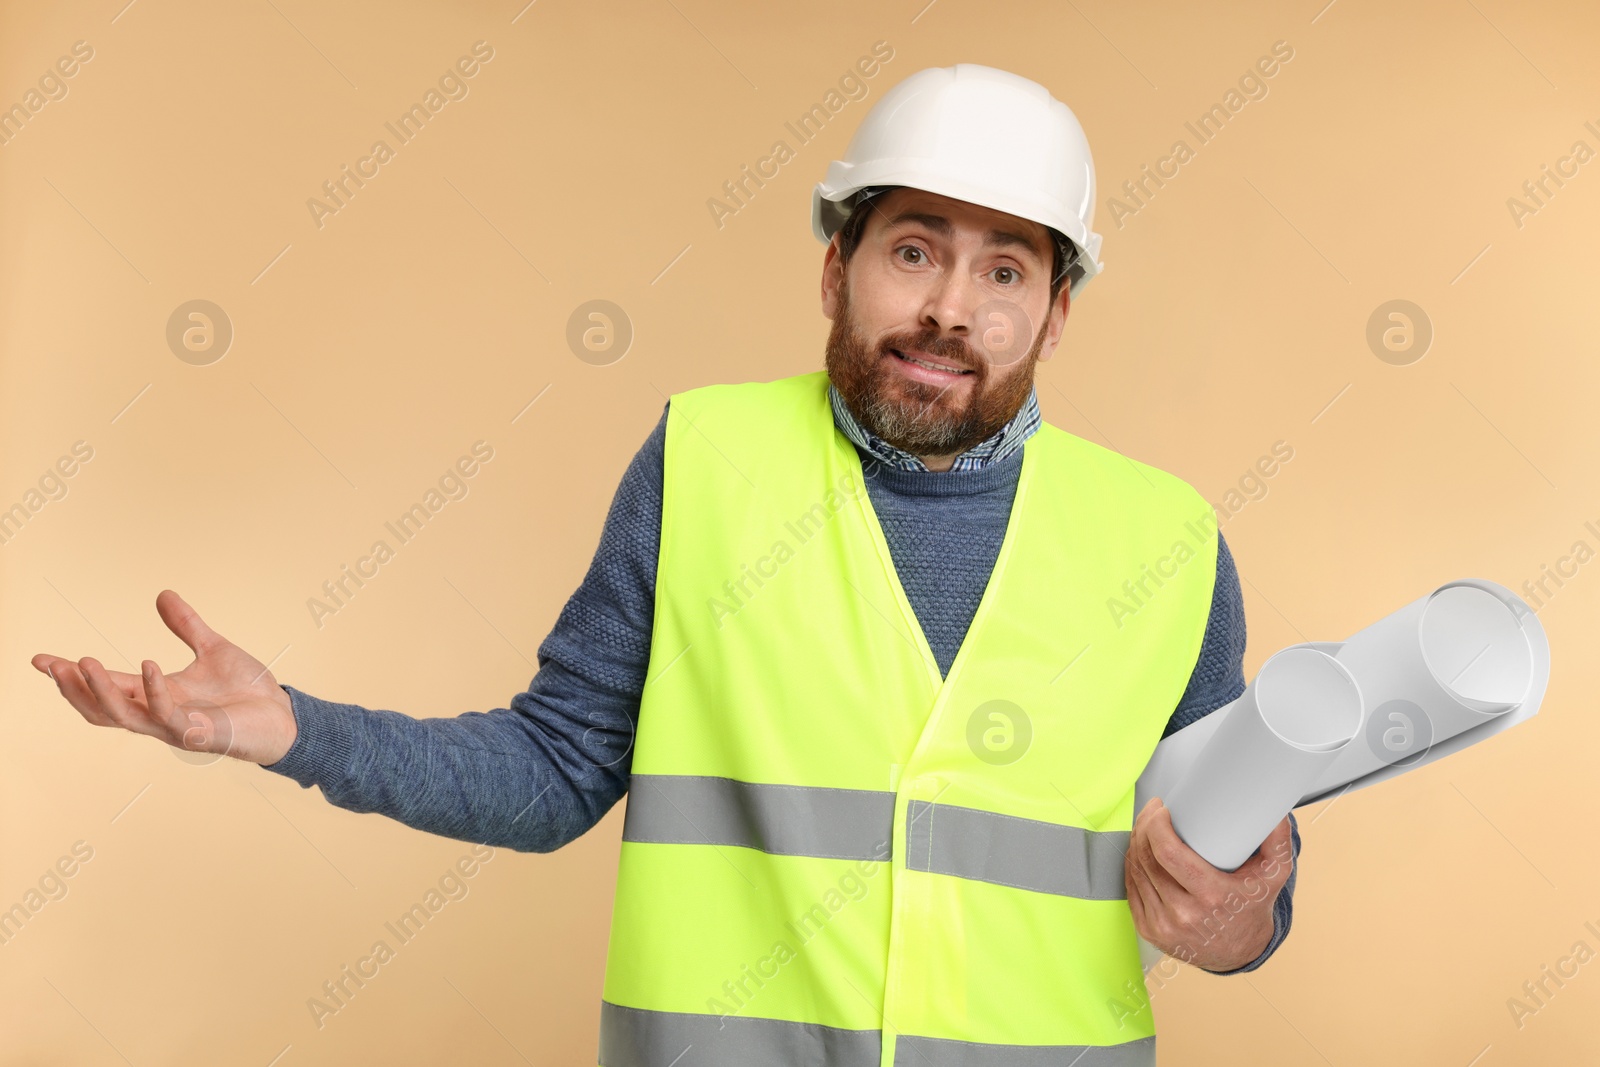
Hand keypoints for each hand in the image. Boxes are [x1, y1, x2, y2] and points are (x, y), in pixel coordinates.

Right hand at [32, 589, 298, 765]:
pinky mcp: (199, 735)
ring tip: (83, 664)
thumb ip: (186, 625)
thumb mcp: (213, 649)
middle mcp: (159, 716)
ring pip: (124, 717)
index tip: (39, 659)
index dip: (72, 676)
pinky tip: (148, 666)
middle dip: (74, 689)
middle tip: (52, 665)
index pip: (105, 686)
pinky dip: (154, 691)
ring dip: (101, 692)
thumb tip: (162, 594)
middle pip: (102, 709)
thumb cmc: (248, 692)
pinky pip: (169, 716)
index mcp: (156, 696)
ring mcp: (176, 729)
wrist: (284, 716)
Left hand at [1125, 797, 1293, 972]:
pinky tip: (1138, 851)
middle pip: (1148, 858)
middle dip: (1144, 827)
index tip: (1161, 808)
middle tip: (1152, 811)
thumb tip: (1273, 811)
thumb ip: (1277, 840)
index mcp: (1212, 896)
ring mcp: (1163, 925)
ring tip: (1145, 826)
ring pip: (1136, 871)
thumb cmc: (1253, 907)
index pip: (1168, 853)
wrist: (1241, 951)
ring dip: (1135, 842)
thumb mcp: (1273, 874)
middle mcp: (1184, 914)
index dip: (1156, 825)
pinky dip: (1132, 866)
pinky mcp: (1149, 931)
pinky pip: (1131, 889)